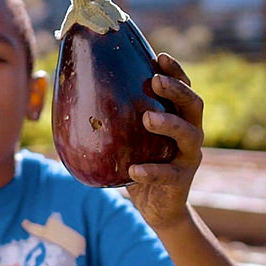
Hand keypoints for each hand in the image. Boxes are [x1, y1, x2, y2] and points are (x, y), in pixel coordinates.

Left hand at [127, 53, 203, 229]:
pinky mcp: (181, 181)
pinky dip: (152, 170)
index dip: (176, 72)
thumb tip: (71, 91)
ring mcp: (188, 157)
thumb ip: (113, 118)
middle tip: (156, 81)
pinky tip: (134, 170)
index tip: (160, 57)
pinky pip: (168, 174)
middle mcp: (190, 133)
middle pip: (193, 105)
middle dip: (176, 90)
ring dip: (168, 123)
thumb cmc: (138, 163)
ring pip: (188, 135)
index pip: (183, 88)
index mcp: (178, 118)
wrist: (157, 208)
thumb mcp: (127, 138)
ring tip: (147, 118)